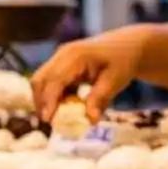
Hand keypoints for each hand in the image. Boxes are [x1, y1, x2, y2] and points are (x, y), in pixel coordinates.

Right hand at [31, 26, 150, 122]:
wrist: (127, 45)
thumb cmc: (123, 62)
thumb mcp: (115, 81)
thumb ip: (100, 99)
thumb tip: (90, 120)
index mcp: (76, 55)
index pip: (55, 80)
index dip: (49, 100)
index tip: (48, 120)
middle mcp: (63, 54)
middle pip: (40, 79)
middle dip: (40, 102)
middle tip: (49, 123)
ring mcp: (60, 58)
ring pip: (42, 81)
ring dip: (44, 100)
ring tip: (56, 118)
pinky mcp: (61, 64)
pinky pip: (50, 82)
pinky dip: (53, 96)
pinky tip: (64, 108)